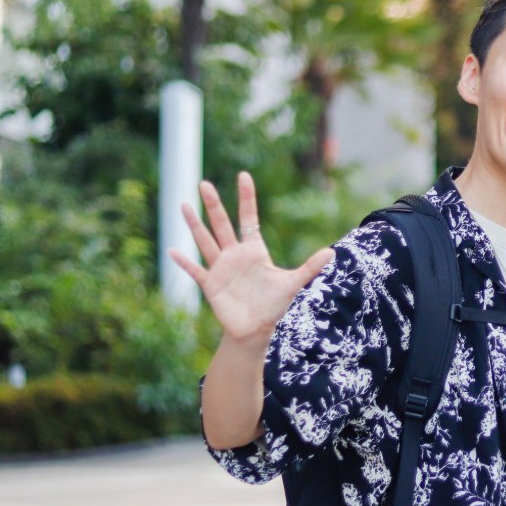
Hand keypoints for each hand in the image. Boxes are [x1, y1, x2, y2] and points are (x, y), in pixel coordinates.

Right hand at [169, 172, 333, 342]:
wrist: (256, 329)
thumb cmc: (274, 305)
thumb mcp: (293, 283)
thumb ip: (310, 267)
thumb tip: (331, 252)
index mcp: (254, 250)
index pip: (248, 218)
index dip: (246, 198)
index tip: (243, 175)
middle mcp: (234, 255)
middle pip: (222, 224)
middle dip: (214, 205)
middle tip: (204, 184)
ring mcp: (220, 269)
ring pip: (205, 242)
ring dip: (195, 225)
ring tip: (184, 205)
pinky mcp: (211, 285)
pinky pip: (195, 270)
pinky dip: (184, 262)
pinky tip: (174, 250)